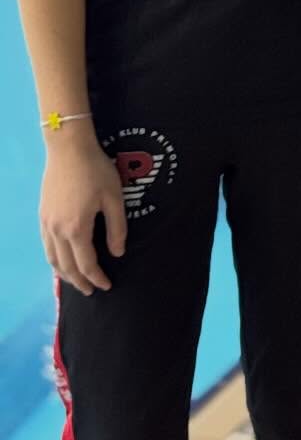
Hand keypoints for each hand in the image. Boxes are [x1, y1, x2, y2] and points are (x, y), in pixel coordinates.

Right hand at [40, 127, 126, 293]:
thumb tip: (118, 253)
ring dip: (65, 274)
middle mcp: (57, 232)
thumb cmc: (96, 170)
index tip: (107, 286)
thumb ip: (116, 228)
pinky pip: (46, 246)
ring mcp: (46, 224)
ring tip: (77, 280)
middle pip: (67, 267)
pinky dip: (54, 260)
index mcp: (77, 229)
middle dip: (80, 282)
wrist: (68, 148)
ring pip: (52, 259)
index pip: (87, 264)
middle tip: (91, 291)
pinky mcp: (42, 215)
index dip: (97, 278)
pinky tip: (62, 259)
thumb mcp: (114, 197)